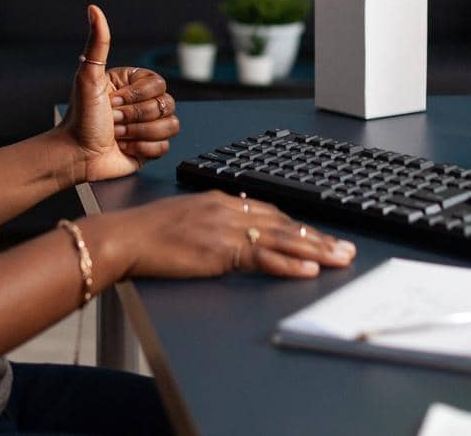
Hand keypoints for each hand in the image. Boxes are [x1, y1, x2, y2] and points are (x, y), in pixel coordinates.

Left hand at [65, 4, 180, 182]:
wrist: (76, 155)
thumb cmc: (80, 117)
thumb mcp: (88, 76)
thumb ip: (97, 42)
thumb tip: (93, 8)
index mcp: (133, 83)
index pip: (159, 83)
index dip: (137, 97)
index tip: (112, 101)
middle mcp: (143, 102)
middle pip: (167, 104)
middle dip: (135, 117)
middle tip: (113, 120)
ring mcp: (149, 125)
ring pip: (171, 124)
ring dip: (140, 133)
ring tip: (119, 135)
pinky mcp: (151, 147)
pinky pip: (166, 146)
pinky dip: (143, 149)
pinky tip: (126, 147)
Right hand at [96, 192, 356, 279]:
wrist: (124, 237)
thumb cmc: (147, 233)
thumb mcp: (187, 220)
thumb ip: (212, 224)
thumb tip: (232, 237)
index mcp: (222, 200)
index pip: (271, 213)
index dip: (300, 227)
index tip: (321, 236)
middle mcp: (229, 210)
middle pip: (285, 224)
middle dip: (318, 238)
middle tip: (346, 249)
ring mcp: (226, 229)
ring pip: (282, 240)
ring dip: (315, 251)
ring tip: (339, 259)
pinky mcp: (220, 250)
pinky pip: (262, 258)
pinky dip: (288, 264)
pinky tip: (307, 270)